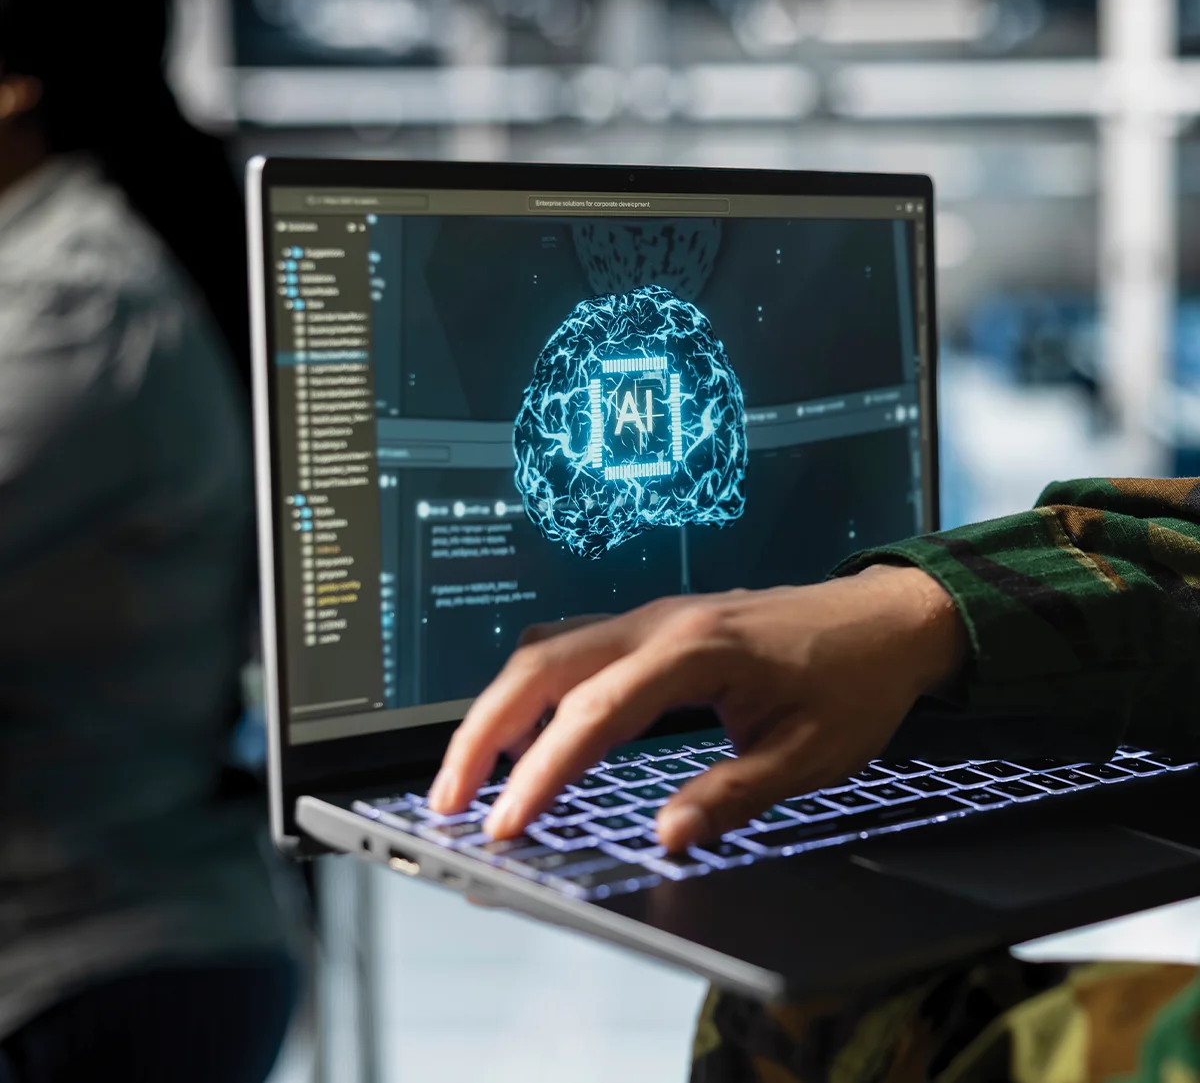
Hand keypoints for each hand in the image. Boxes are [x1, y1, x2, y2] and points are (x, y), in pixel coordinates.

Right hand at [428, 566, 965, 852]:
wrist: (883, 620)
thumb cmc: (852, 682)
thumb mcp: (808, 755)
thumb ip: (733, 796)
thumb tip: (666, 840)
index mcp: (696, 651)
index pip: (596, 712)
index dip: (542, 772)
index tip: (506, 824)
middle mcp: (658, 623)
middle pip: (542, 666)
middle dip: (484, 732)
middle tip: (449, 799)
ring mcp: (650, 617)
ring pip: (546, 651)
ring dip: (500, 708)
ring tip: (473, 776)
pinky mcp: (651, 626)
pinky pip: (572, 649)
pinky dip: (534, 693)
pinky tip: (530, 736)